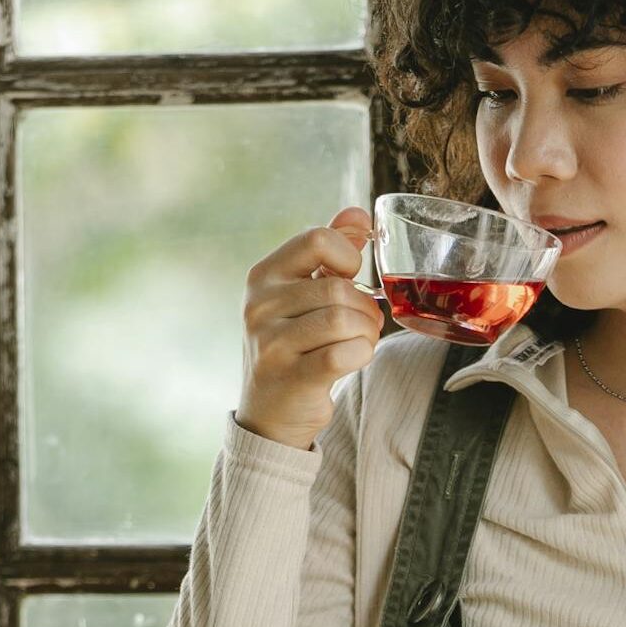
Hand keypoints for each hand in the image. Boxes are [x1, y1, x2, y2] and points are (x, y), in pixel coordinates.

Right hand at [235, 206, 381, 449]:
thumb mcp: (303, 293)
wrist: (270, 411)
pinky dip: (361, 354)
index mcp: (263, 276)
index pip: (317, 239)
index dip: (348, 256)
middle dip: (366, 307)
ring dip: (366, 333)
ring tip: (358, 342)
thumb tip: (357, 214)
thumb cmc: (294, 344)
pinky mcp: (290, 376)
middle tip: (363, 324)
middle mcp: (259, 305)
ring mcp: (270, 342)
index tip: (350, 277)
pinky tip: (352, 359)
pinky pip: (344, 353)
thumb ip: (329, 252)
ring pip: (345, 319)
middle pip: (339, 287)